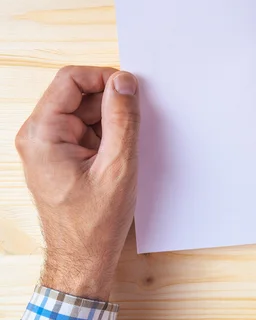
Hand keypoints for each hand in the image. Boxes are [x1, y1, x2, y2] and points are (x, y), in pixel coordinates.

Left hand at [15, 66, 139, 300]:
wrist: (82, 258)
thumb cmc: (94, 223)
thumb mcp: (117, 166)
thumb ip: (122, 119)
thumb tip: (125, 83)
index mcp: (43, 134)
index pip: (70, 80)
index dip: (103, 77)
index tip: (130, 89)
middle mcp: (39, 135)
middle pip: (78, 94)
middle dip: (110, 102)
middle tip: (136, 121)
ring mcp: (48, 145)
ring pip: (85, 111)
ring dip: (111, 120)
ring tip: (126, 146)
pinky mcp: (60, 155)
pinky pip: (86, 129)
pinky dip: (107, 134)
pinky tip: (119, 154)